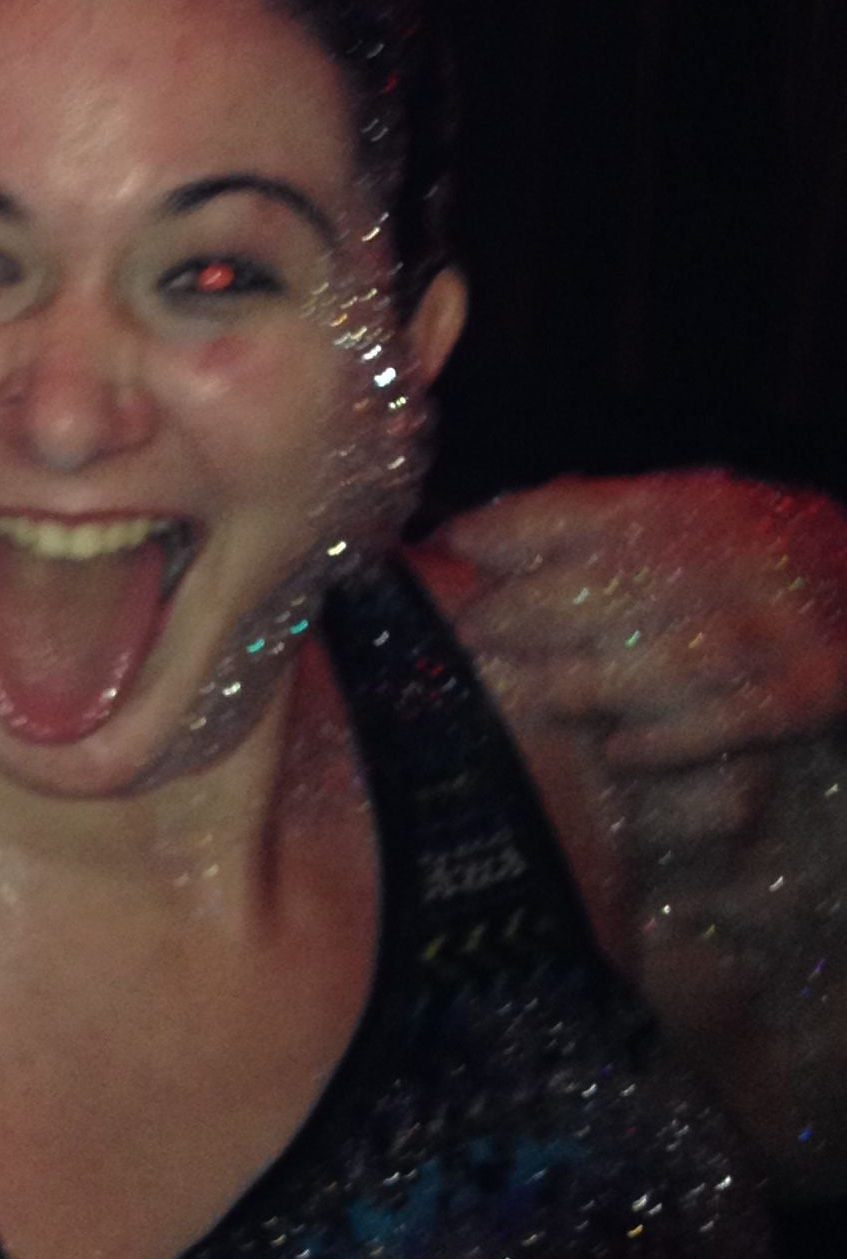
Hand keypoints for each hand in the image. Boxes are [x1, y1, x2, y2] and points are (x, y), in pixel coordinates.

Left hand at [437, 471, 846, 773]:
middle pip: (602, 589)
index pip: (578, 511)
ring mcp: (768, 627)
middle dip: (522, 613)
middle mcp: (724, 559)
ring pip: (654, 661)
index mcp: (686, 507)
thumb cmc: (751, 552)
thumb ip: (592, 522)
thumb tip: (475, 537)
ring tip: (529, 697)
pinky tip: (616, 752)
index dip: (506, 530)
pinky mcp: (808, 690)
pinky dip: (663, 741)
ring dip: (579, 685)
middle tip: (470, 634)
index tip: (451, 546)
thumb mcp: (683, 511)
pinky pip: (723, 722)